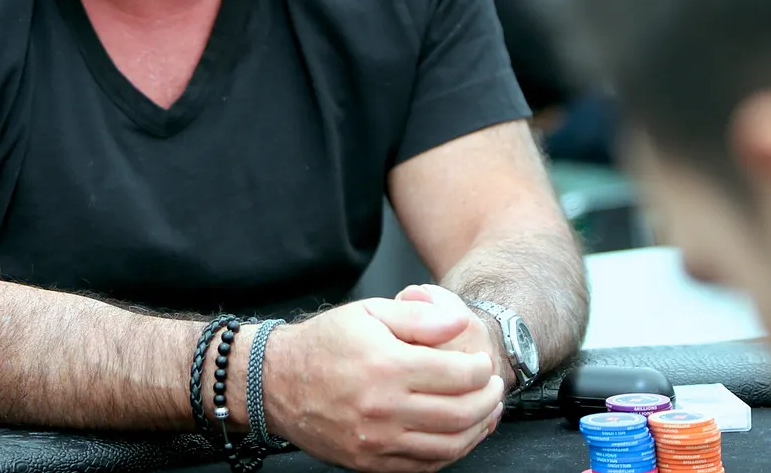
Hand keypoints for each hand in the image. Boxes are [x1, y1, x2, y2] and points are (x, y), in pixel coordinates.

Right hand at [265, 299, 504, 472]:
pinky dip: (450, 452)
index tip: (482, 364)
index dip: (481, 369)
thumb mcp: (370, 312)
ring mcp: (377, 441)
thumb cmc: (323, 343)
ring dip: (478, 429)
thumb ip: (419, 316)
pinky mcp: (369, 462)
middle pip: (461, 413)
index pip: (459, 375)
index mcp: (387, 366)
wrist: (276, 381)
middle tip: (494, 388)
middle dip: (489, 400)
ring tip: (484, 412)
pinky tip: (457, 434)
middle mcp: (384, 408)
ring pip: (449, 445)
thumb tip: (460, 322)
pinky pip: (424, 465)